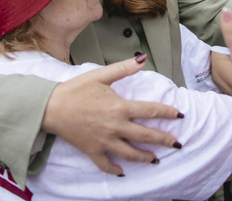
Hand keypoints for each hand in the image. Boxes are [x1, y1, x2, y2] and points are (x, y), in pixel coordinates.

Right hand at [41, 56, 182, 175]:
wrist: (52, 107)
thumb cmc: (76, 89)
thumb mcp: (101, 75)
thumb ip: (124, 68)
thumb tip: (143, 58)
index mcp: (120, 107)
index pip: (150, 111)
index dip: (167, 113)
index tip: (180, 116)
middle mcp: (116, 127)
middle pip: (146, 136)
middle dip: (164, 140)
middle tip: (178, 144)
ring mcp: (105, 141)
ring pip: (130, 154)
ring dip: (145, 158)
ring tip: (156, 159)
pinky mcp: (93, 151)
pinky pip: (106, 165)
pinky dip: (115, 170)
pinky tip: (122, 172)